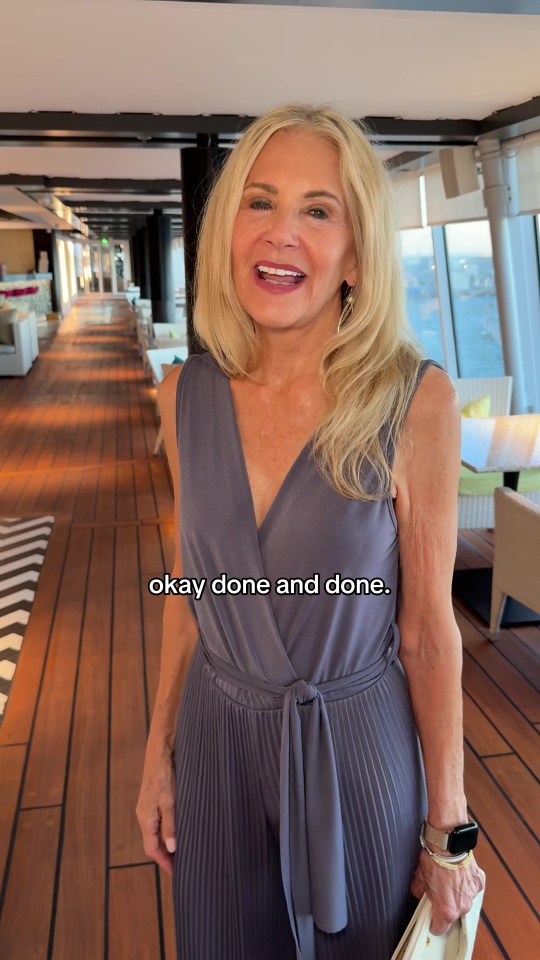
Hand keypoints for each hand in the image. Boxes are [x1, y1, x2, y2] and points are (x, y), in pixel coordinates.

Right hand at [136, 737, 176, 875]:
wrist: (161, 749)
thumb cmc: (164, 773)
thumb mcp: (170, 800)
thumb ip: (170, 824)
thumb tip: (171, 848)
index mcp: (145, 818)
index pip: (152, 849)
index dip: (164, 863)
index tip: (177, 873)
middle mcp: (144, 815)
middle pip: (153, 843)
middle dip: (167, 856)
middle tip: (184, 864)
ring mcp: (148, 807)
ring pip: (156, 832)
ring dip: (168, 843)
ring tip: (184, 851)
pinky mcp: (154, 799)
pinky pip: (159, 821)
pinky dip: (168, 830)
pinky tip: (180, 829)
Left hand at [410, 850, 485, 934]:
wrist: (448, 844)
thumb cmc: (433, 861)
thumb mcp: (419, 879)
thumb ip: (419, 893)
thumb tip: (419, 895)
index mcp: (446, 910)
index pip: (440, 929)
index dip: (433, 924)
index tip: (431, 918)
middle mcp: (462, 907)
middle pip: (453, 914)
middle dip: (446, 906)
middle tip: (439, 892)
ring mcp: (473, 895)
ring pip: (464, 901)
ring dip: (457, 894)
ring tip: (449, 880)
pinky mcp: (479, 883)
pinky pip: (472, 888)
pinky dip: (466, 883)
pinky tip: (458, 873)